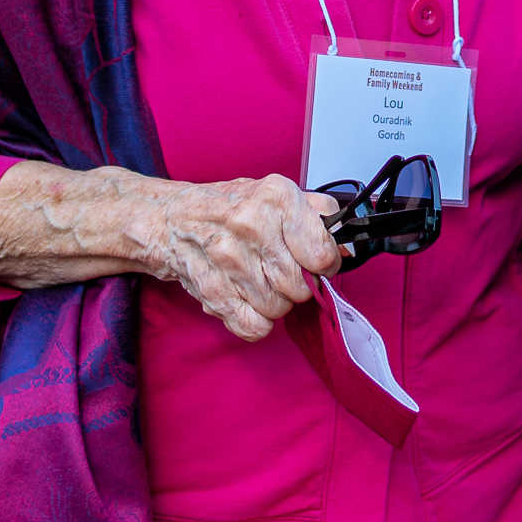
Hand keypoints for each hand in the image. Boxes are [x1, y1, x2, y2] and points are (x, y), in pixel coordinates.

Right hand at [144, 175, 344, 341]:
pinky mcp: (212, 290)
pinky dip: (257, 321)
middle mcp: (250, 224)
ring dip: (276, 302)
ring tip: (261, 280)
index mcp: (274, 197)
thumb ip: (319, 216)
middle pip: (301, 286)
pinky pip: (254, 327)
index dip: (326, 262)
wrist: (173, 220)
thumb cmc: (232, 208)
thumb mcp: (277, 194)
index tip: (316, 260)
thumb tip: (348, 245)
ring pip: (279, 308)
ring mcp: (227, 259)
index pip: (322, 253)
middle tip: (281, 269)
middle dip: (298, 284)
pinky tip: (248, 299)